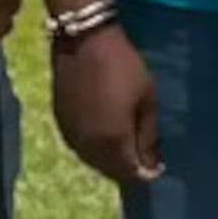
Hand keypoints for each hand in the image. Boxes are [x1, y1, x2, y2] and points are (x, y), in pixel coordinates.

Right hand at [50, 25, 160, 186]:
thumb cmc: (123, 67)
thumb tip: (150, 166)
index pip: (129, 174)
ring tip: (127, 149)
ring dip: (110, 161)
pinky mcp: (59, 123)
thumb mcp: (146, 100)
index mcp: (111, 142)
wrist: (83, 43)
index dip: (145, 175)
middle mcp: (87, 147)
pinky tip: (106, 138)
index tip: (158, 167)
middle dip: (127, 170)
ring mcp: (70, 135)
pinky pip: (80, 147)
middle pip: (109, 171)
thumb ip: (148, 137)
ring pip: (93, 161)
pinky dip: (95, 149)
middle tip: (145, 159)